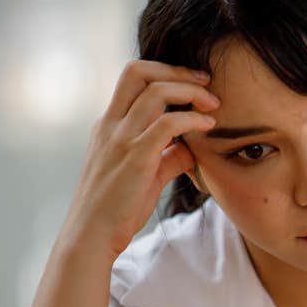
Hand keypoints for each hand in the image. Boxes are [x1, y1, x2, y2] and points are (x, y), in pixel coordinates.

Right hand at [63, 60, 218, 256]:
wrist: (92, 236)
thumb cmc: (118, 207)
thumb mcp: (145, 174)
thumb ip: (168, 157)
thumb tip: (192, 150)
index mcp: (110, 123)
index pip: (132, 76)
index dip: (166, 71)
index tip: (195, 83)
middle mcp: (111, 124)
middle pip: (138, 71)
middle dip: (177, 70)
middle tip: (207, 83)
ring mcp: (120, 139)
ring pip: (155, 92)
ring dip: (191, 92)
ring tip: (214, 104)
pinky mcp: (135, 158)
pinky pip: (166, 125)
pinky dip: (192, 119)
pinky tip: (208, 126)